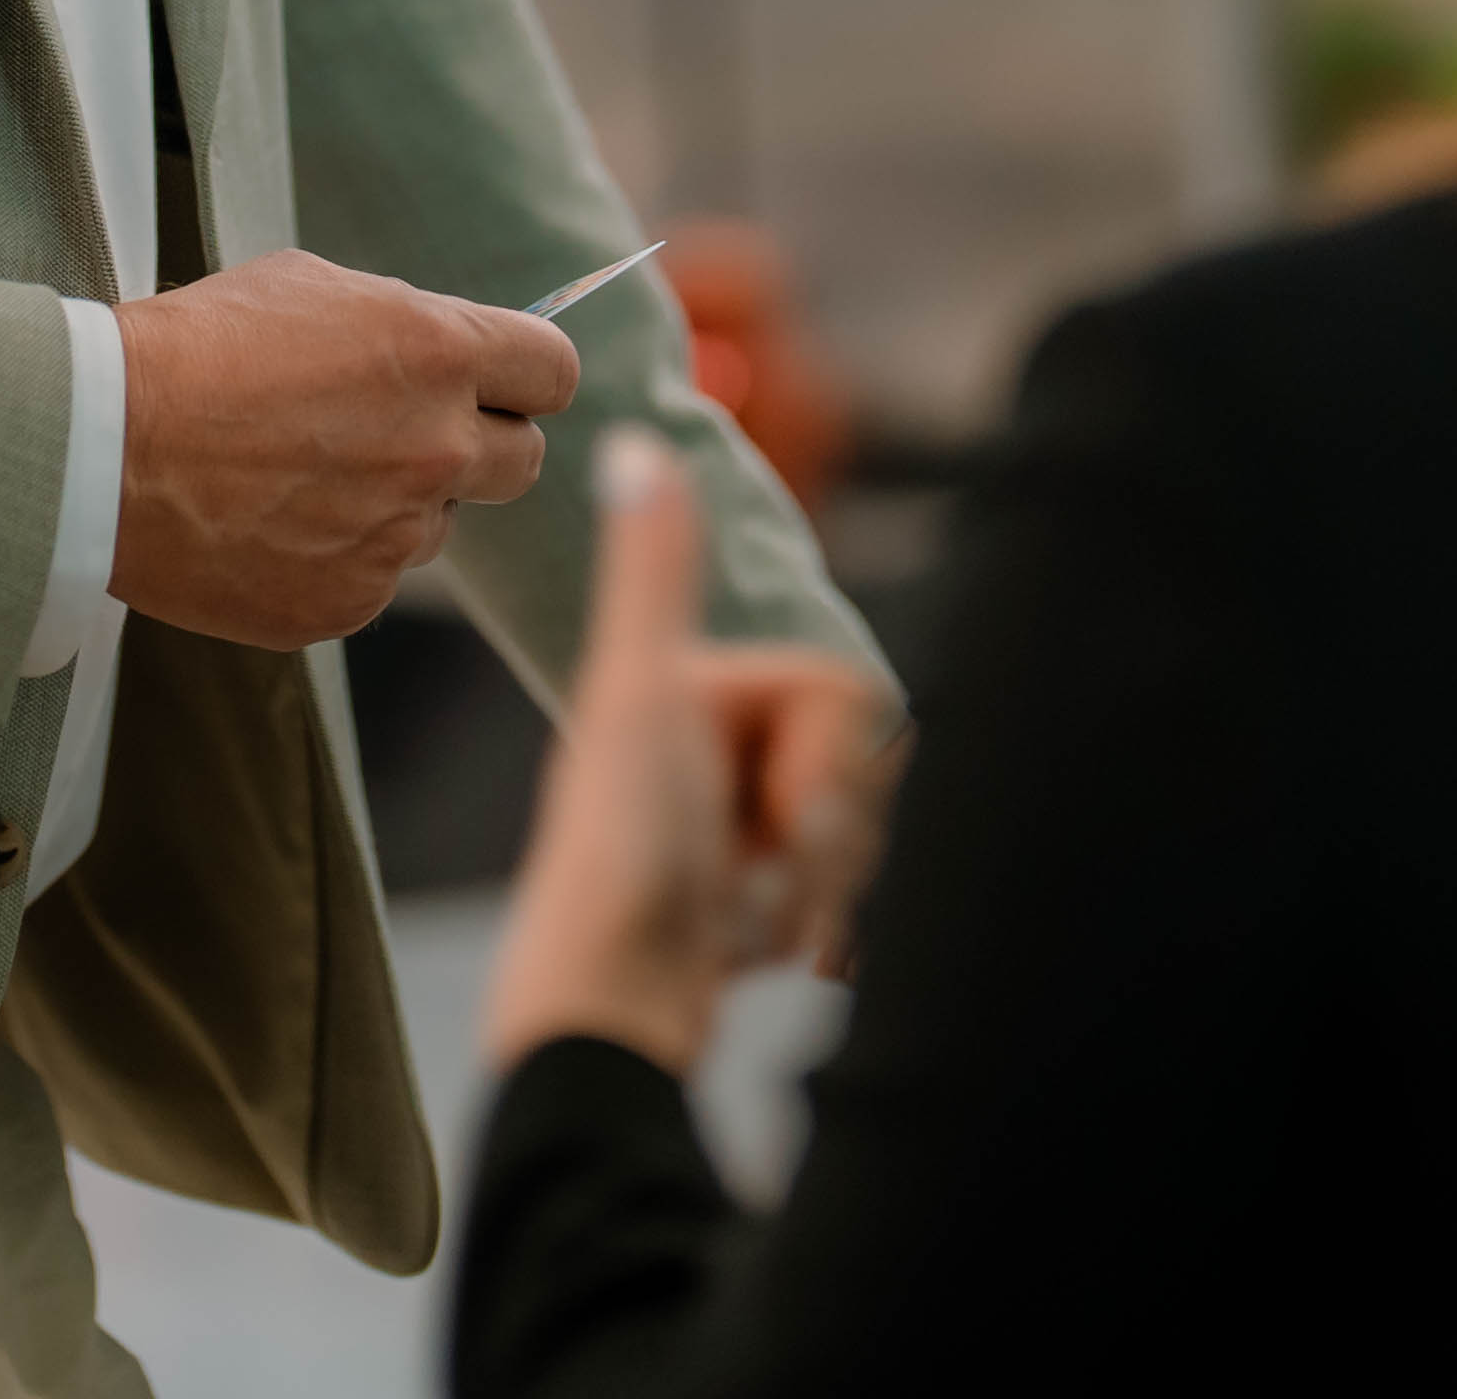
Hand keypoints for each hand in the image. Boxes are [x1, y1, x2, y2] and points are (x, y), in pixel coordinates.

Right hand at [112, 249, 581, 649]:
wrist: (101, 446)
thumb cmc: (198, 348)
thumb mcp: (313, 287)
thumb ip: (407, 324)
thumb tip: (457, 352)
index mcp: (435, 353)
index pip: (553, 372)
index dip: (527, 376)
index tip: (505, 383)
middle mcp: (434, 450)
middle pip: (523, 461)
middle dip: (482, 444)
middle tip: (412, 434)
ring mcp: (393, 537)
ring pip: (438, 524)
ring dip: (398, 502)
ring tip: (304, 474)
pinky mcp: (347, 601)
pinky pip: (374, 578)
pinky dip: (339, 556)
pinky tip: (272, 523)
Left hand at [480, 427, 906, 1078]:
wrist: (605, 1014)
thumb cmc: (616, 852)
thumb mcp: (637, 693)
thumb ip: (653, 571)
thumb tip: (633, 443)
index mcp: (689, 690)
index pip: (841, 696)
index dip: (823, 768)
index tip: (761, 816)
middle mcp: (703, 750)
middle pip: (852, 764)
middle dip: (823, 832)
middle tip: (752, 875)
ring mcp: (722, 829)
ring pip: (850, 833)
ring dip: (811, 887)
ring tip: (736, 917)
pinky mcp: (734, 906)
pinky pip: (829, 901)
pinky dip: (798, 932)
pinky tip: (737, 954)